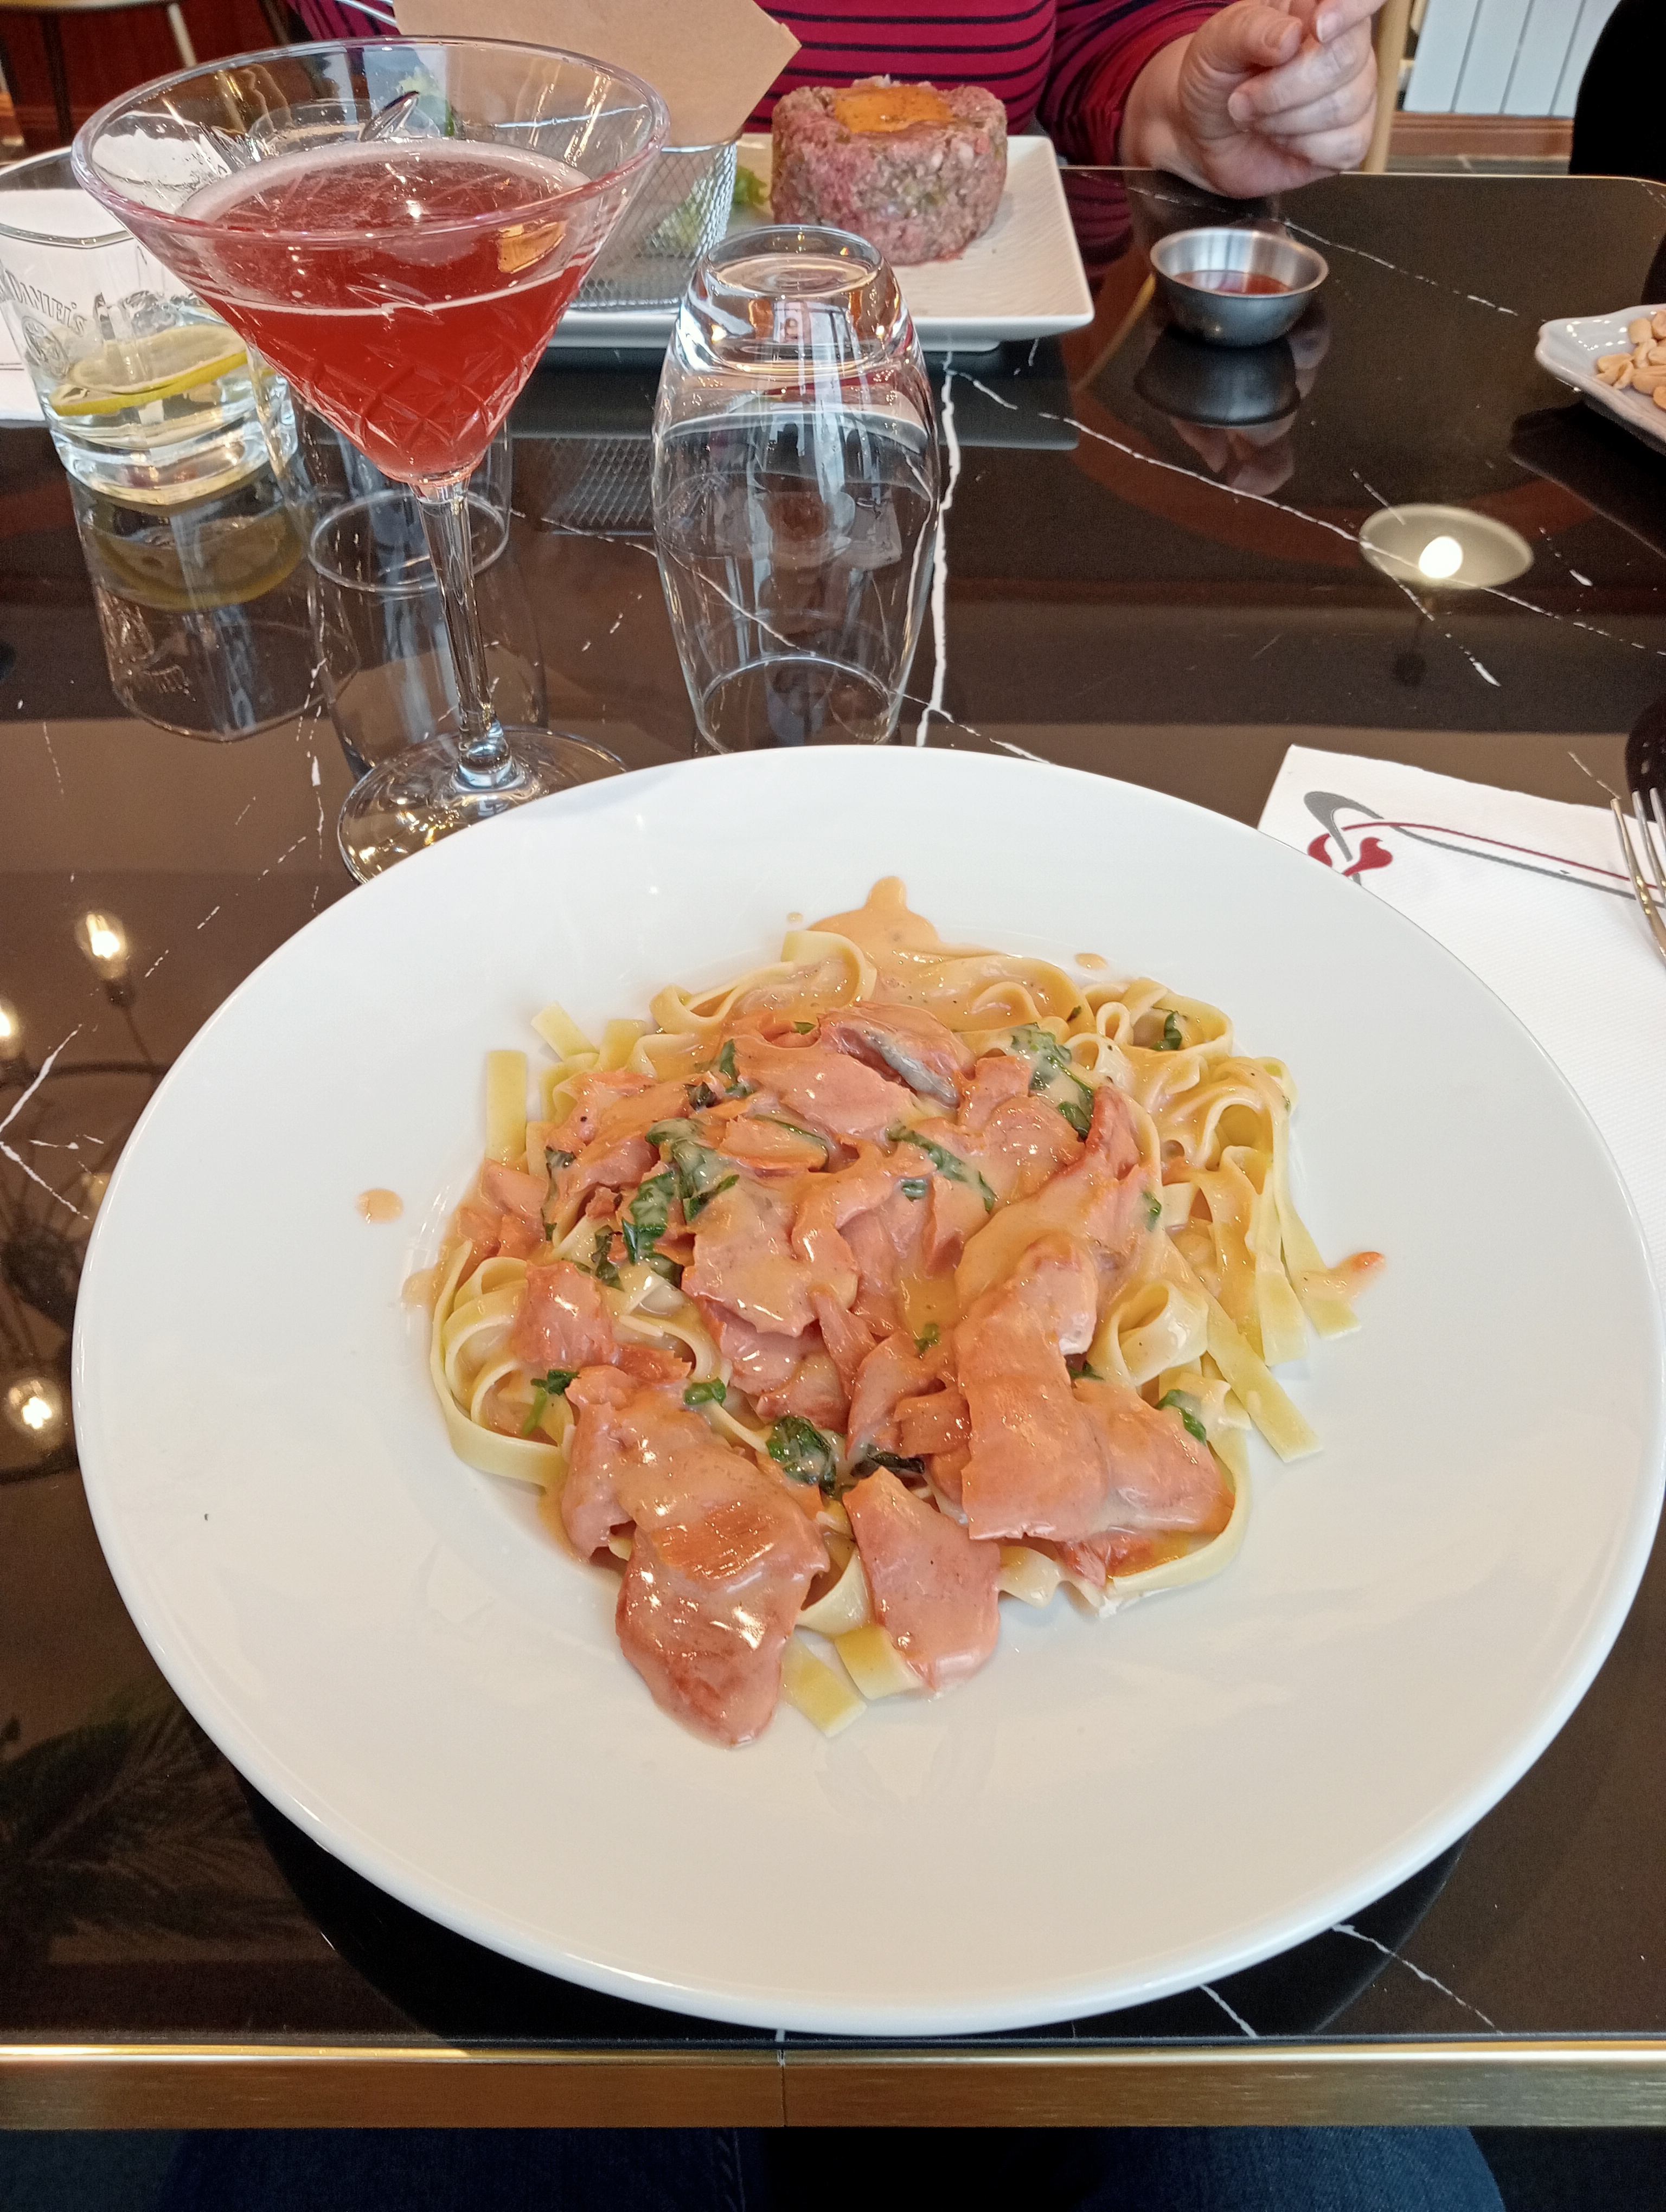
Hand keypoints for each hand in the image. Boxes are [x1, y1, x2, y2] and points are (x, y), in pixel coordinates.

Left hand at [1120, 0, 1385, 197]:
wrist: (1202, 132)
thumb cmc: (1216, 76)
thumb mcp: (1218, 42)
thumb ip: (1251, 29)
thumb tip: (1292, 37)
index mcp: (1322, 8)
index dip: (1351, 9)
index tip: (1317, 28)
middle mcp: (1347, 46)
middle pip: (1346, 59)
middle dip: (1283, 88)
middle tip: (1243, 97)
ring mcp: (1354, 94)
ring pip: (1343, 106)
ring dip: (1283, 120)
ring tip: (1255, 116)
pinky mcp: (1349, 141)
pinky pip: (1346, 145)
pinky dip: (1302, 148)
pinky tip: (1281, 139)